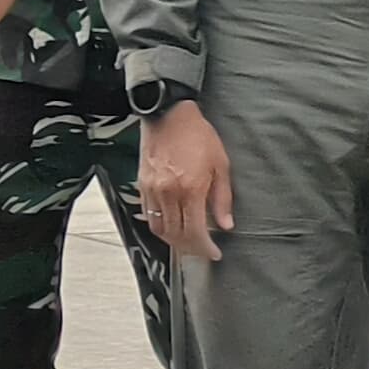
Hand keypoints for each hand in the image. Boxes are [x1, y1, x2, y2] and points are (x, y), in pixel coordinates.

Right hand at [139, 100, 233, 262]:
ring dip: (173, 240)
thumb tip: (226, 224)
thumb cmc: (198, 136)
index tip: (214, 253)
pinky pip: (148, 215)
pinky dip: (160, 226)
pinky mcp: (142, 185)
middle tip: (203, 250)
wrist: (169, 115)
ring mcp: (152, 190)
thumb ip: (222, 198)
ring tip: (187, 241)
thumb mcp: (220, 165)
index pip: (195, 231)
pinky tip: (171, 225)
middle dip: (191, 248)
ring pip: (159, 229)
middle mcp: (168, 193)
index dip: (205, 248)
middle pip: (176, 235)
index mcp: (190, 189)